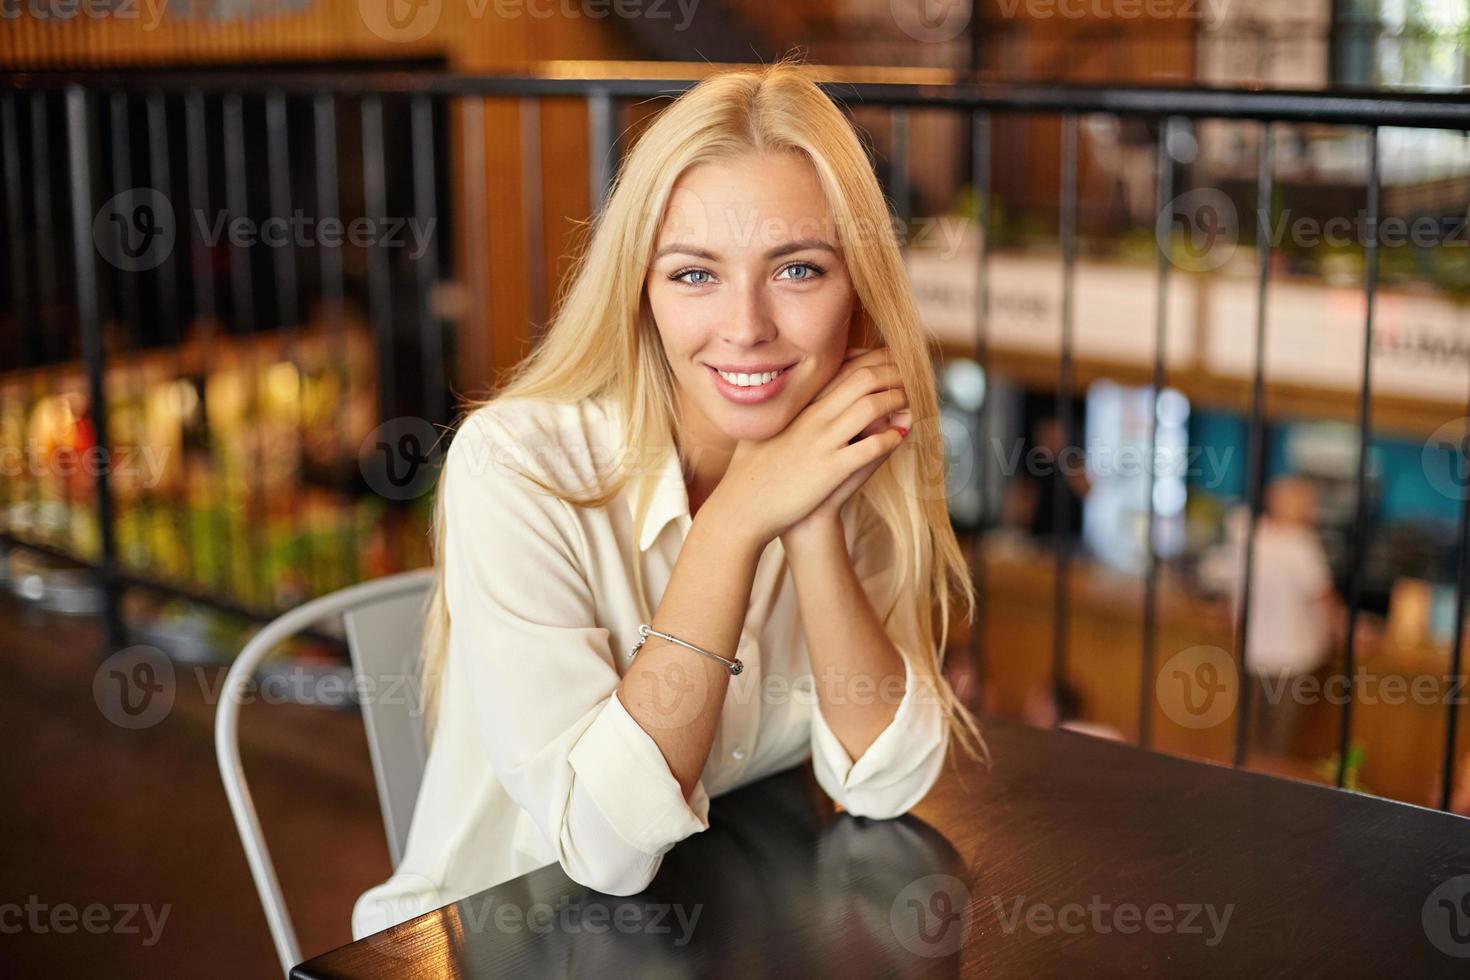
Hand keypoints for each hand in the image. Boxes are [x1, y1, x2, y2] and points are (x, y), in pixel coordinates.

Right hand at [709, 347, 910, 548]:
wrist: (742, 510)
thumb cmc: (752, 474)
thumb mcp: (765, 434)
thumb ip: (784, 417)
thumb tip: (795, 408)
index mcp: (800, 407)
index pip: (843, 368)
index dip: (873, 360)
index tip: (890, 360)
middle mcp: (813, 418)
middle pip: (863, 379)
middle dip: (893, 373)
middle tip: (911, 376)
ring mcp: (823, 442)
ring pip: (872, 407)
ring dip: (897, 401)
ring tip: (910, 403)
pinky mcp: (831, 470)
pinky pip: (872, 447)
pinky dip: (892, 438)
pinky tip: (900, 437)